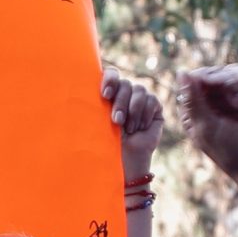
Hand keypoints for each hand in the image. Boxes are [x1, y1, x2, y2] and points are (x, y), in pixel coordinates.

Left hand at [104, 74, 163, 192]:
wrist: (124, 162)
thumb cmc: (105, 144)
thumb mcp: (96, 122)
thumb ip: (94, 103)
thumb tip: (82, 85)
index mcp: (109, 93)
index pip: (111, 74)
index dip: (110, 80)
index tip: (105, 94)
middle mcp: (125, 94)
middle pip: (125, 83)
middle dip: (120, 102)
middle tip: (116, 121)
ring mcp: (141, 99)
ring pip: (139, 90)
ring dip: (132, 110)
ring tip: (128, 129)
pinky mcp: (155, 107)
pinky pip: (151, 100)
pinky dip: (144, 114)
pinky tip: (139, 128)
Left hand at [178, 65, 237, 207]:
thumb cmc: (232, 151)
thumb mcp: (208, 126)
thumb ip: (193, 100)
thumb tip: (180, 71)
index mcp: (194, 111)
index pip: (195, 79)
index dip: (210, 77)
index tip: (222, 83)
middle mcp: (210, 103)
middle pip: (216, 73)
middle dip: (231, 82)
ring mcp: (230, 99)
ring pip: (234, 72)